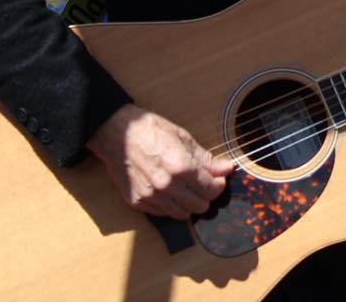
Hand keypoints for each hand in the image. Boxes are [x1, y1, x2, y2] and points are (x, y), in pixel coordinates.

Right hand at [87, 103, 234, 218]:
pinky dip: (172, 206)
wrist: (118, 134)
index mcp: (181, 167)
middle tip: (204, 184)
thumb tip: (227, 168)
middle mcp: (166, 186)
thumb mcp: (184, 139)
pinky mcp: (137, 202)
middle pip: (199, 205)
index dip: (219, 185)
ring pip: (182, 214)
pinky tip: (171, 192)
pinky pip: (163, 213)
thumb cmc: (151, 131)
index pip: (211, 189)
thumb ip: (206, 159)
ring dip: (190, 204)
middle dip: (206, 195)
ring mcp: (150, 196)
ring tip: (188, 189)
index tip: (218, 179)